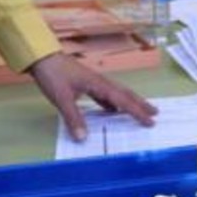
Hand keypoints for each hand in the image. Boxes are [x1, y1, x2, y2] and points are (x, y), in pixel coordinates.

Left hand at [29, 53, 157, 139]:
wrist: (42, 57)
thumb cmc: (53, 75)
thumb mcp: (62, 98)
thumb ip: (73, 118)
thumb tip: (83, 138)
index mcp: (98, 85)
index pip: (122, 100)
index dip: (137, 112)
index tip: (150, 121)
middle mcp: (100, 82)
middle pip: (125, 94)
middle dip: (140, 104)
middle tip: (155, 113)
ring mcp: (94, 82)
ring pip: (117, 94)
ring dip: (129, 103)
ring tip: (139, 111)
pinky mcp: (86, 83)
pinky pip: (105, 95)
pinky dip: (113, 104)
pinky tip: (112, 111)